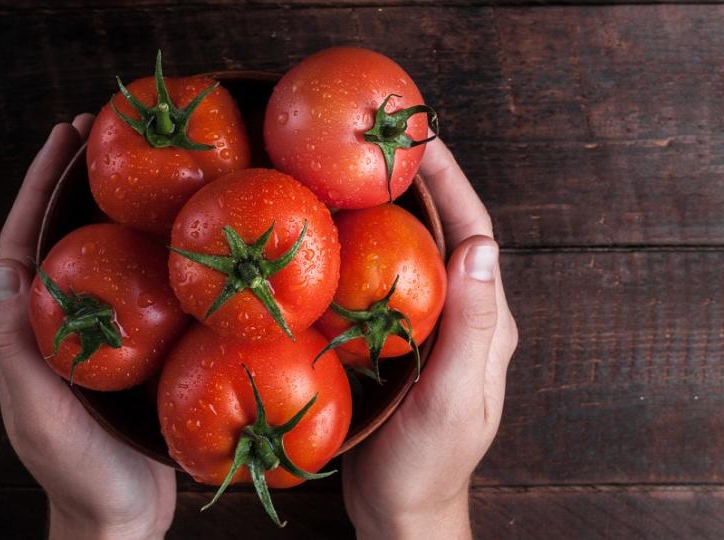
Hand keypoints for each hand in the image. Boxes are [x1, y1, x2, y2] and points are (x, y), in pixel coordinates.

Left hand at [0, 116, 174, 539]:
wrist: (121, 516)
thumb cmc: (76, 470)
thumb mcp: (36, 409)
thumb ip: (15, 347)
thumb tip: (4, 270)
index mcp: (28, 330)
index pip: (24, 242)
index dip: (39, 187)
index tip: (62, 139)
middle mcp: (60, 323)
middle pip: (65, 237)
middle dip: (78, 183)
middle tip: (106, 133)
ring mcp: (99, 336)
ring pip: (105, 259)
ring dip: (118, 211)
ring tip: (148, 169)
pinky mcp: (136, 351)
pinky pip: (143, 291)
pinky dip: (156, 256)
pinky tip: (184, 238)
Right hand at [342, 138, 518, 538]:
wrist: (401, 507)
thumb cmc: (426, 463)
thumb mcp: (451, 398)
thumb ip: (470, 328)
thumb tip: (480, 247)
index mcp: (484, 323)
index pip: (474, 235)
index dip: (451, 183)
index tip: (423, 138)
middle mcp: (462, 316)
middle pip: (445, 233)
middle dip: (421, 183)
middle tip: (382, 140)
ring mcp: (429, 328)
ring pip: (415, 253)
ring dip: (393, 209)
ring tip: (357, 171)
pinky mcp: (398, 341)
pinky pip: (386, 282)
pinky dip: (367, 249)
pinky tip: (338, 236)